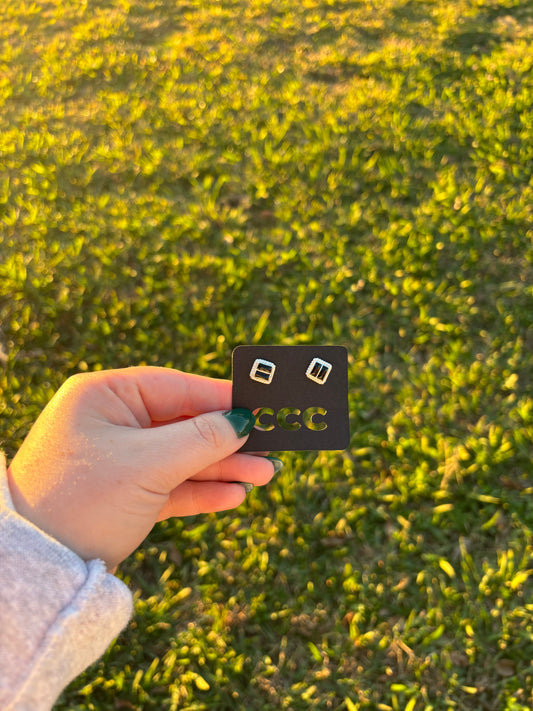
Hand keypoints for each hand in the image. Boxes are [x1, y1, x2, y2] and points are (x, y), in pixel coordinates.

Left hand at [7, 367, 276, 569]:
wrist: (38, 570)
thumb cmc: (82, 501)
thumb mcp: (148, 464)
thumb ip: (201, 439)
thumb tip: (242, 420)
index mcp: (104, 397)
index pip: (175, 387)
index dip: (220, 397)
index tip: (260, 405)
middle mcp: (110, 423)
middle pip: (183, 424)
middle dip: (227, 440)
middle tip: (270, 447)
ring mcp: (116, 460)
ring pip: (181, 457)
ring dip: (222, 467)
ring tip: (263, 475)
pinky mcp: (122, 494)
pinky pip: (170, 485)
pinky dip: (200, 490)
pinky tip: (234, 496)